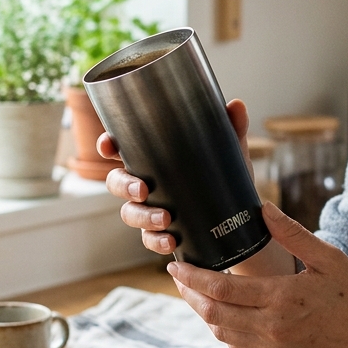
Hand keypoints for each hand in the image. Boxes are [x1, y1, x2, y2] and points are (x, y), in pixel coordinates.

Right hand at [99, 99, 252, 255]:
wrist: (240, 218)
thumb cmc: (224, 178)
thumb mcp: (229, 153)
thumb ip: (231, 129)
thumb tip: (236, 105)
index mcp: (153, 158)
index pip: (121, 148)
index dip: (107, 145)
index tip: (108, 145)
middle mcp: (145, 183)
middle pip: (116, 183)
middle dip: (124, 186)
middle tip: (142, 190)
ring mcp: (150, 209)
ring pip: (130, 213)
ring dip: (143, 217)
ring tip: (165, 219)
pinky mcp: (161, 232)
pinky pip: (149, 239)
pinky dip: (157, 241)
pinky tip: (171, 241)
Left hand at [167, 201, 347, 347]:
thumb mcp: (328, 258)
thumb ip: (292, 234)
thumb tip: (263, 207)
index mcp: (281, 298)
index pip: (220, 289)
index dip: (192, 277)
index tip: (175, 264)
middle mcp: (272, 328)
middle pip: (212, 314)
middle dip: (189, 294)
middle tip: (178, 276)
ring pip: (221, 333)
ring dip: (203, 313)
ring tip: (195, 292)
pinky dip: (223, 331)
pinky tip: (223, 315)